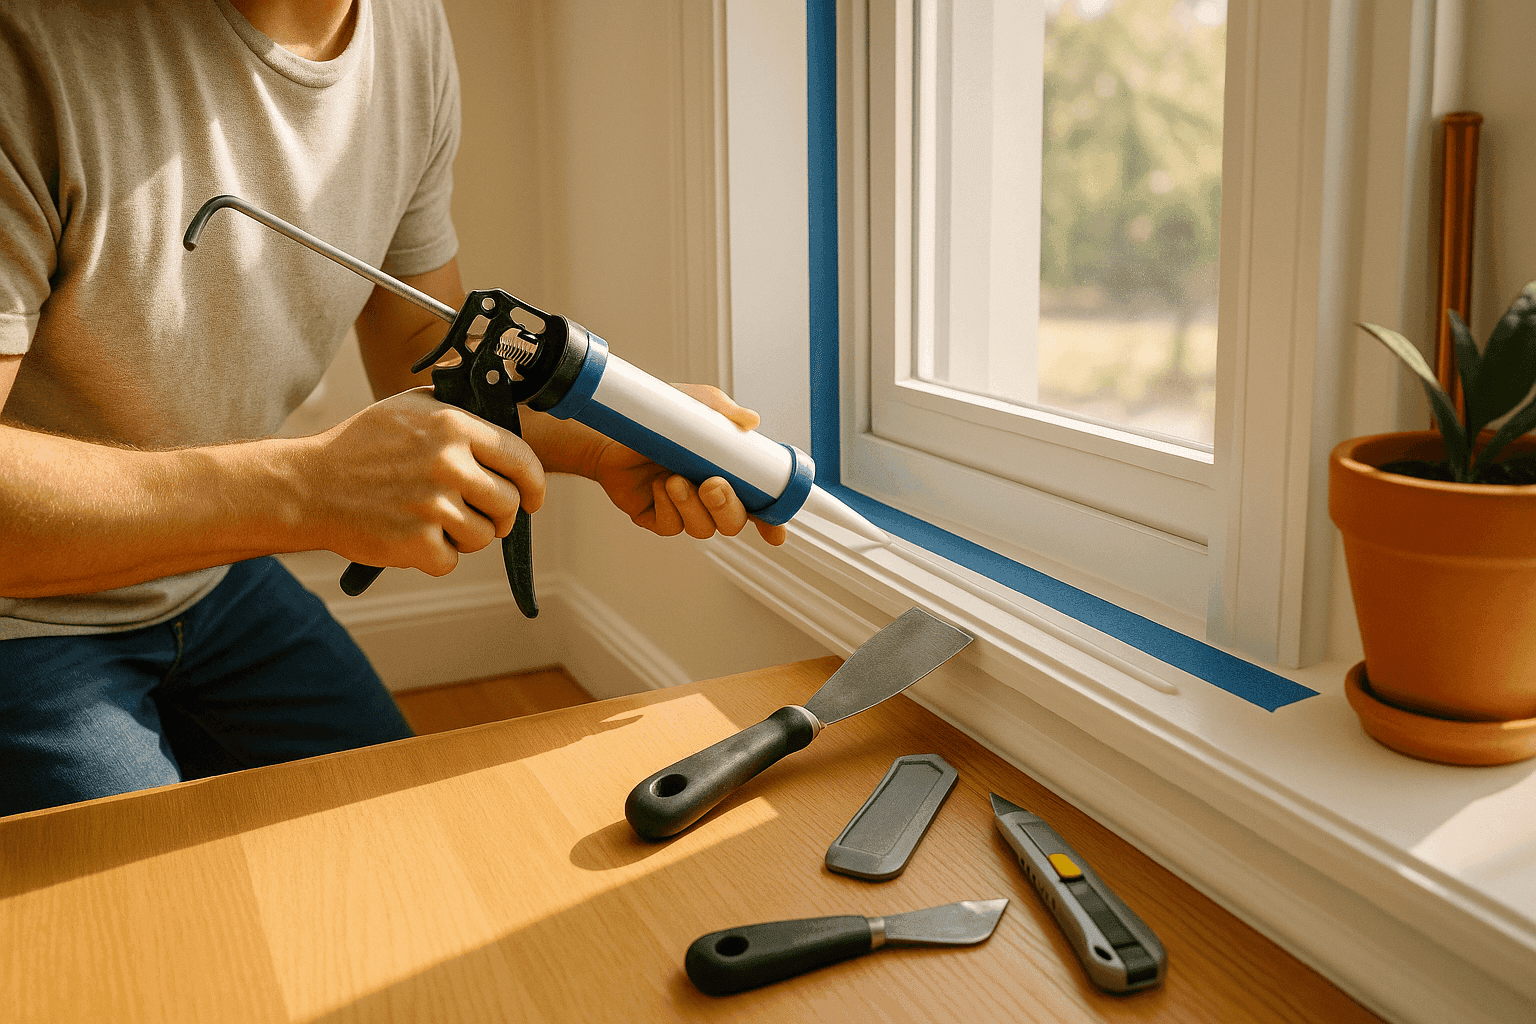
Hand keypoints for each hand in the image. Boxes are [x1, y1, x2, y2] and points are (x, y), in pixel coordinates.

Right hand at [300, 388, 545, 574]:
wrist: (307, 486)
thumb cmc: (359, 447)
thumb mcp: (409, 407)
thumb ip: (457, 409)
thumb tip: (501, 407)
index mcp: (453, 427)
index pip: (522, 459)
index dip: (535, 485)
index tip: (533, 498)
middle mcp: (448, 464)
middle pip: (510, 503)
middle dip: (499, 515)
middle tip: (475, 514)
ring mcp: (432, 505)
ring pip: (484, 536)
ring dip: (465, 536)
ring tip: (432, 520)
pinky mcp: (416, 542)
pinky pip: (451, 560)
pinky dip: (435, 556)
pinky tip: (412, 536)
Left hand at [583, 384, 787, 545]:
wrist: (610, 430)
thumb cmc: (655, 418)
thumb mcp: (692, 405)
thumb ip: (723, 411)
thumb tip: (751, 420)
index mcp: (727, 473)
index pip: (757, 503)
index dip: (769, 521)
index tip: (776, 532)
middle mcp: (707, 496)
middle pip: (733, 522)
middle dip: (727, 508)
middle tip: (712, 484)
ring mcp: (683, 509)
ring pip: (703, 529)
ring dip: (693, 506)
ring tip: (674, 479)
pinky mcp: (658, 517)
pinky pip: (671, 526)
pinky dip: (667, 507)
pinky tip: (659, 486)